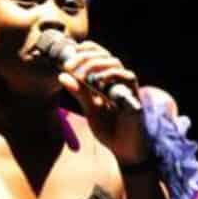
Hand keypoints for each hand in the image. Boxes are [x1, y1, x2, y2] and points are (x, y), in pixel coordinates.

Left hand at [56, 40, 146, 163]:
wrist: (125, 149)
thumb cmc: (110, 129)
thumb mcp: (90, 109)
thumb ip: (79, 93)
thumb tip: (62, 76)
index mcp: (108, 80)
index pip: (99, 55)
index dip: (86, 50)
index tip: (70, 53)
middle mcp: (119, 80)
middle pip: (105, 56)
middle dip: (85, 58)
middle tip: (69, 65)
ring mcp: (127, 87)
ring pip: (115, 63)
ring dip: (96, 65)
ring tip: (81, 74)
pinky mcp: (135, 95)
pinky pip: (128, 77)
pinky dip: (112, 75)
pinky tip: (99, 82)